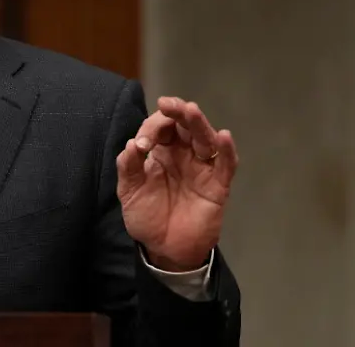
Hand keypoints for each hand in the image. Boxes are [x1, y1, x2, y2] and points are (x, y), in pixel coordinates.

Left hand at [116, 96, 238, 271]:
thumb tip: (132, 143)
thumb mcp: (129, 191)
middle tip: (169, 104)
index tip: (142, 144)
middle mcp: (183, 155)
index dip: (152, 128)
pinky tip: (223, 136)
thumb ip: (128, 167)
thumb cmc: (147, 216)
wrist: (164, 248)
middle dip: (178, 113)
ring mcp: (202, 169)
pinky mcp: (217, 186)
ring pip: (205, 139)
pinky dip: (226, 150)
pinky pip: (226, 165)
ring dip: (199, 123)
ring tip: (191, 110)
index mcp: (161, 153)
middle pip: (185, 126)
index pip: (161, 128)